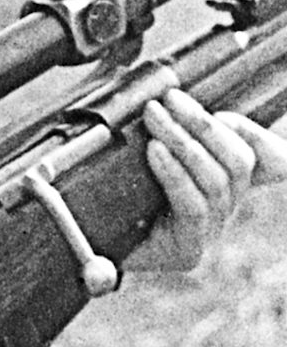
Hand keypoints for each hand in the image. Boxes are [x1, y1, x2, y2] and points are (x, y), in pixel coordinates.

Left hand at [126, 90, 286, 274]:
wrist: (79, 241)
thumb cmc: (109, 187)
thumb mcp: (137, 149)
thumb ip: (162, 125)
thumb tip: (168, 94)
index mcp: (220, 181)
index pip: (267, 163)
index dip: (263, 138)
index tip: (230, 112)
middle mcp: (223, 207)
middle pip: (240, 162)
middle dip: (204, 125)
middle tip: (169, 100)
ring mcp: (209, 231)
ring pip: (216, 181)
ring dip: (184, 141)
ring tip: (153, 117)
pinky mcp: (189, 251)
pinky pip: (193, 207)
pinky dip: (175, 173)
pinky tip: (155, 151)